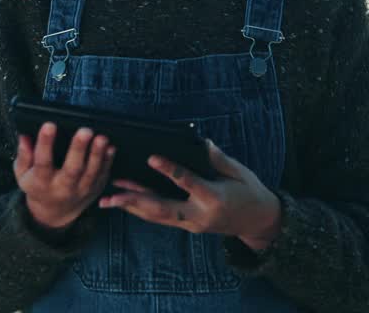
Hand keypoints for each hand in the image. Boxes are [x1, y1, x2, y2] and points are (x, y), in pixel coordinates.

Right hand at [14, 122, 115, 231]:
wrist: (54, 212)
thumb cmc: (38, 186)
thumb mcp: (23, 174)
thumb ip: (23, 156)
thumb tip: (24, 137)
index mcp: (42, 182)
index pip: (42, 162)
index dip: (45, 143)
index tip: (49, 125)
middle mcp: (63, 187)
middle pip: (72, 169)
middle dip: (79, 149)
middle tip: (84, 131)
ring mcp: (81, 190)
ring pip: (91, 172)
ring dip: (97, 154)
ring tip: (101, 137)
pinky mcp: (94, 189)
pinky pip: (103, 175)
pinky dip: (108, 161)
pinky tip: (110, 147)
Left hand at [98, 138, 283, 250]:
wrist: (260, 221)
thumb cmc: (250, 191)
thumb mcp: (239, 171)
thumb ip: (218, 159)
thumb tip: (201, 142)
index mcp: (214, 198)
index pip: (187, 182)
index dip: (169, 169)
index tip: (150, 157)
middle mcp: (199, 215)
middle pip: (162, 208)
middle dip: (135, 201)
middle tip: (112, 194)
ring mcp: (192, 224)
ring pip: (157, 217)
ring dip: (131, 207)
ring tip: (108, 199)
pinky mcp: (188, 226)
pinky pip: (161, 219)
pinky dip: (142, 210)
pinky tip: (126, 203)